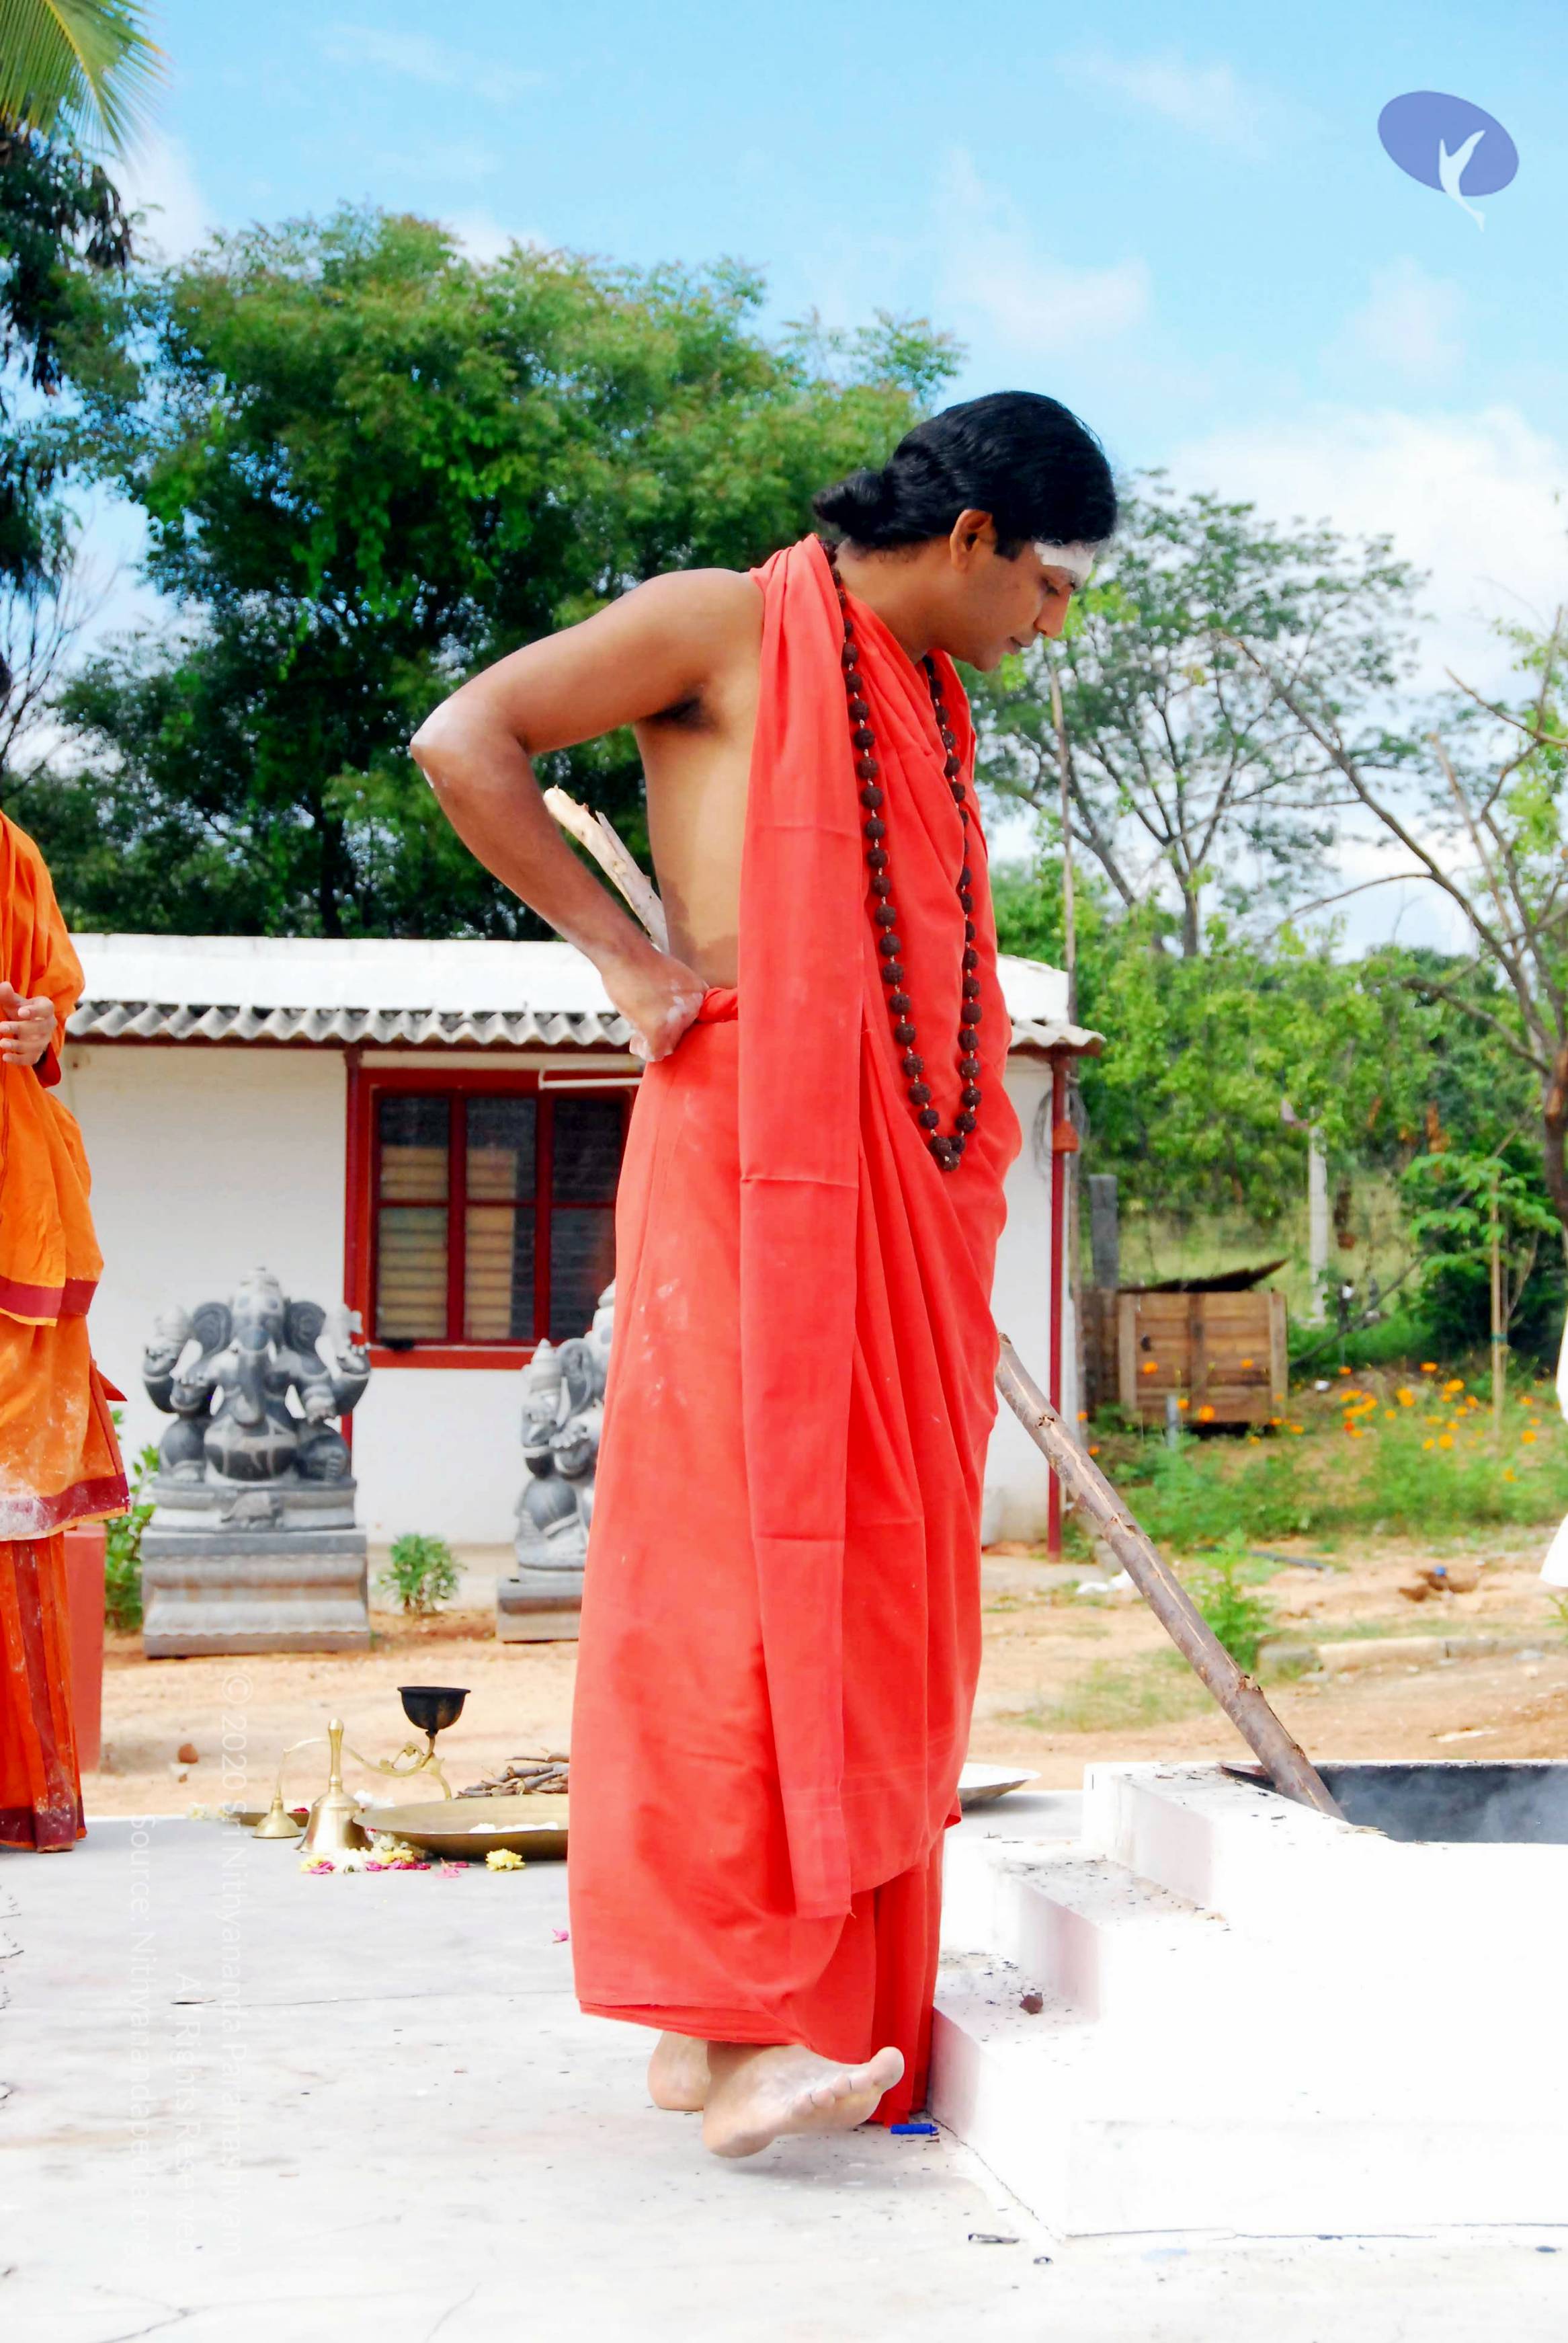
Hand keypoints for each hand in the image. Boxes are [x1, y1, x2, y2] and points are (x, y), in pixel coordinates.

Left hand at [0, 981, 56, 1068]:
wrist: (24, 1025)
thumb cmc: (19, 1010)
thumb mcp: (13, 1001)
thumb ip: (7, 995)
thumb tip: (4, 986)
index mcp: (46, 1008)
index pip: (46, 1009)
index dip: (35, 1011)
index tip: (20, 1012)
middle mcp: (48, 1025)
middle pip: (41, 1028)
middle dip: (21, 1028)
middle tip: (1, 1027)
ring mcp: (44, 1040)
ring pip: (37, 1045)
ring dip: (19, 1045)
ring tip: (1, 1043)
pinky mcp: (37, 1053)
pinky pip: (32, 1059)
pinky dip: (19, 1060)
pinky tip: (5, 1057)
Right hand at [597, 942, 706, 1063]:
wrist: (624, 952)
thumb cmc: (641, 964)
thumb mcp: (672, 979)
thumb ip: (679, 1000)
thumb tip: (672, 1022)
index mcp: (700, 993)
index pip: (698, 1023)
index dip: (679, 1027)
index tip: (666, 1023)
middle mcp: (694, 1007)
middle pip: (682, 1037)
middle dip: (664, 1034)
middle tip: (647, 1022)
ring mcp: (677, 1019)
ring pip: (669, 1047)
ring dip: (652, 1042)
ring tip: (639, 1028)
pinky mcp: (658, 1029)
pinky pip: (655, 1053)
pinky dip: (643, 1050)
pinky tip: (636, 1039)